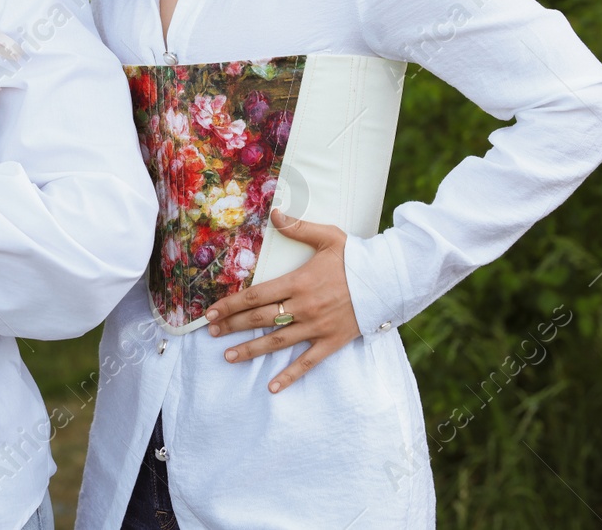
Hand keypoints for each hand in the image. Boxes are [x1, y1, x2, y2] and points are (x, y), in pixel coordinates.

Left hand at [203, 209, 361, 393]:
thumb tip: (274, 213)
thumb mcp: (329, 237)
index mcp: (299, 282)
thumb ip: (299, 228)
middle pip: (260, 319)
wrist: (389, 281)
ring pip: (277, 342)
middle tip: (211, 332)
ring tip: (228, 357)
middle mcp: (304, 307)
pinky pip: (308, 363)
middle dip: (233, 326)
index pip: (256, 295)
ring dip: (250, 349)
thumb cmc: (357, 258)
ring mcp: (317, 327)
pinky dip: (290, 376)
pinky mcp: (332, 342)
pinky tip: (272, 388)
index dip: (231, 305)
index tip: (211, 312)